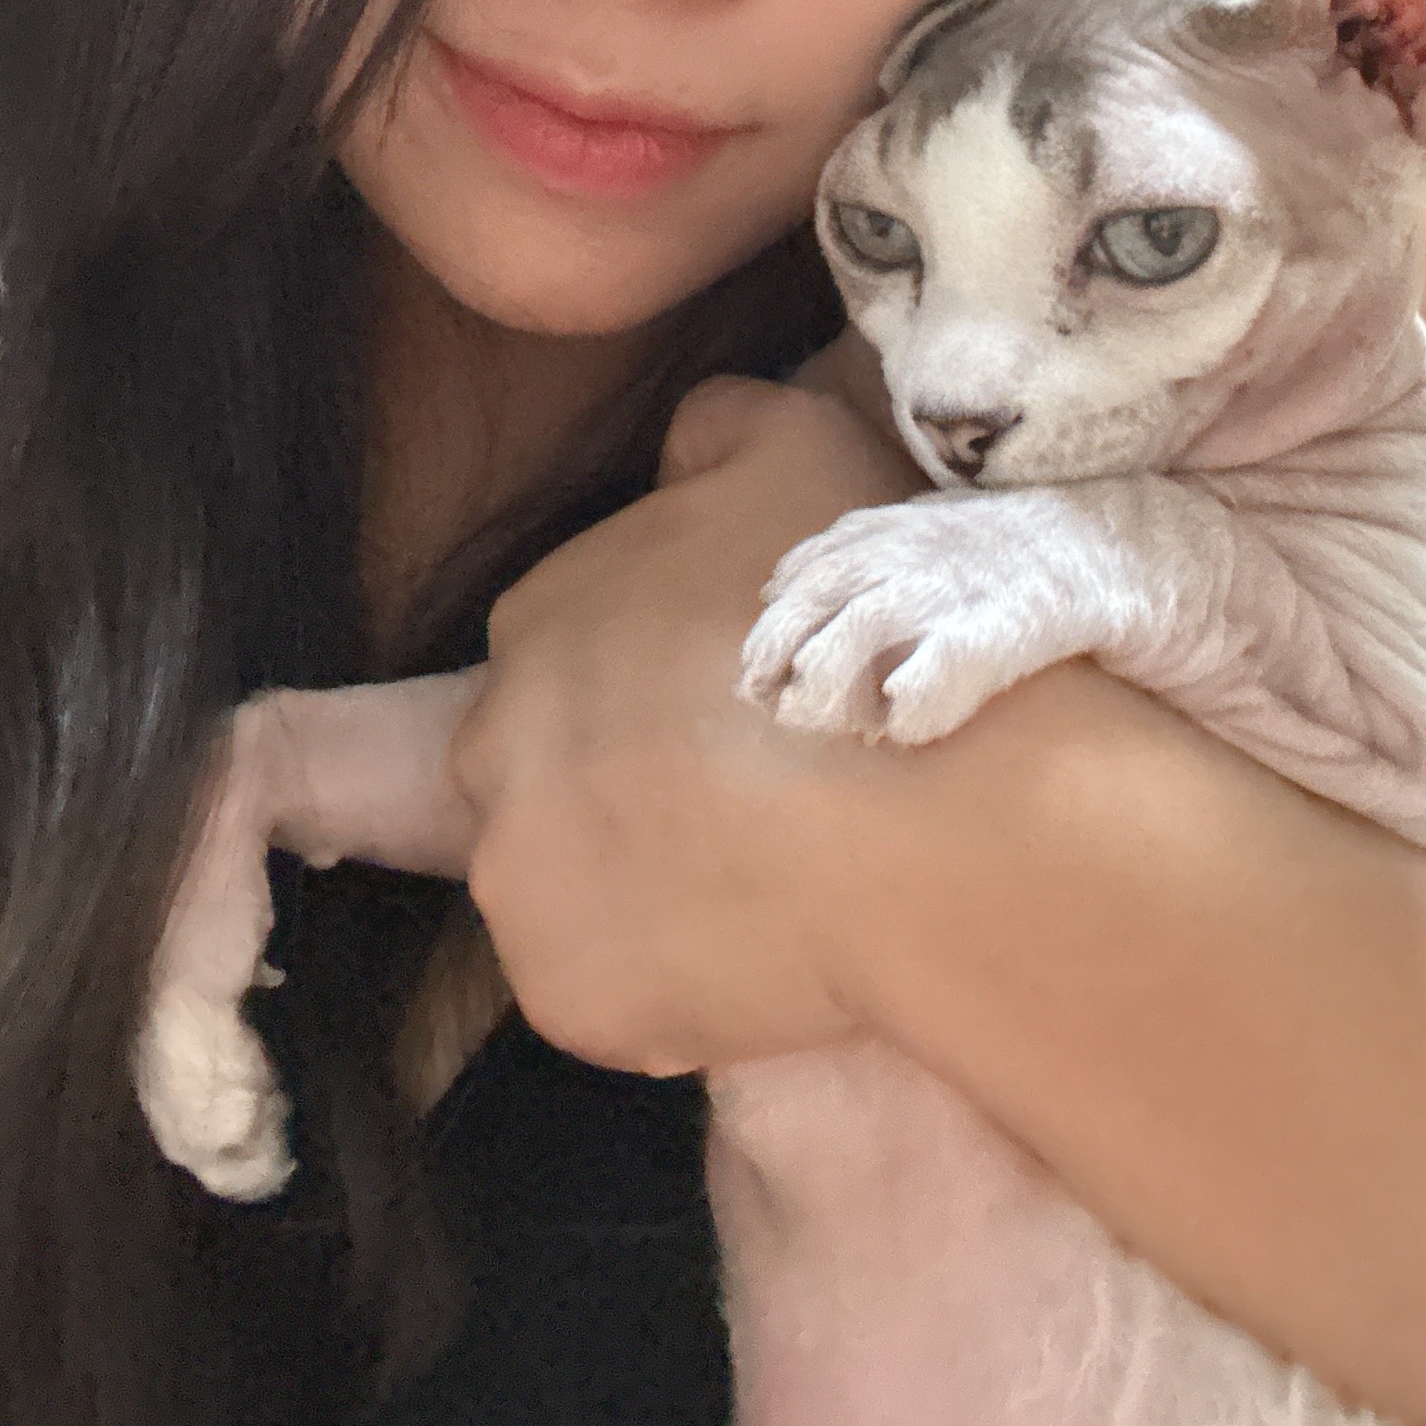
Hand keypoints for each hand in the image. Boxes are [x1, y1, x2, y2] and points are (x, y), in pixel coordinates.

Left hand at [447, 352, 931, 1076]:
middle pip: (540, 768)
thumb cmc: (869, 619)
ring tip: (768, 879)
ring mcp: (519, 884)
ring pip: (565, 885)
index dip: (650, 672)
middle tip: (746, 792)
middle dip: (619, 778)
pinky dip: (669, 981)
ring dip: (641, 882)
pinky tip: (766, 950)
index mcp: (539, 614)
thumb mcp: (803, 444)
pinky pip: (606, 992)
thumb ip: (715, 428)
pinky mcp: (566, 998)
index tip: (731, 696)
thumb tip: (680, 447)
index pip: (563, 647)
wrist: (932, 815)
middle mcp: (493, 745)